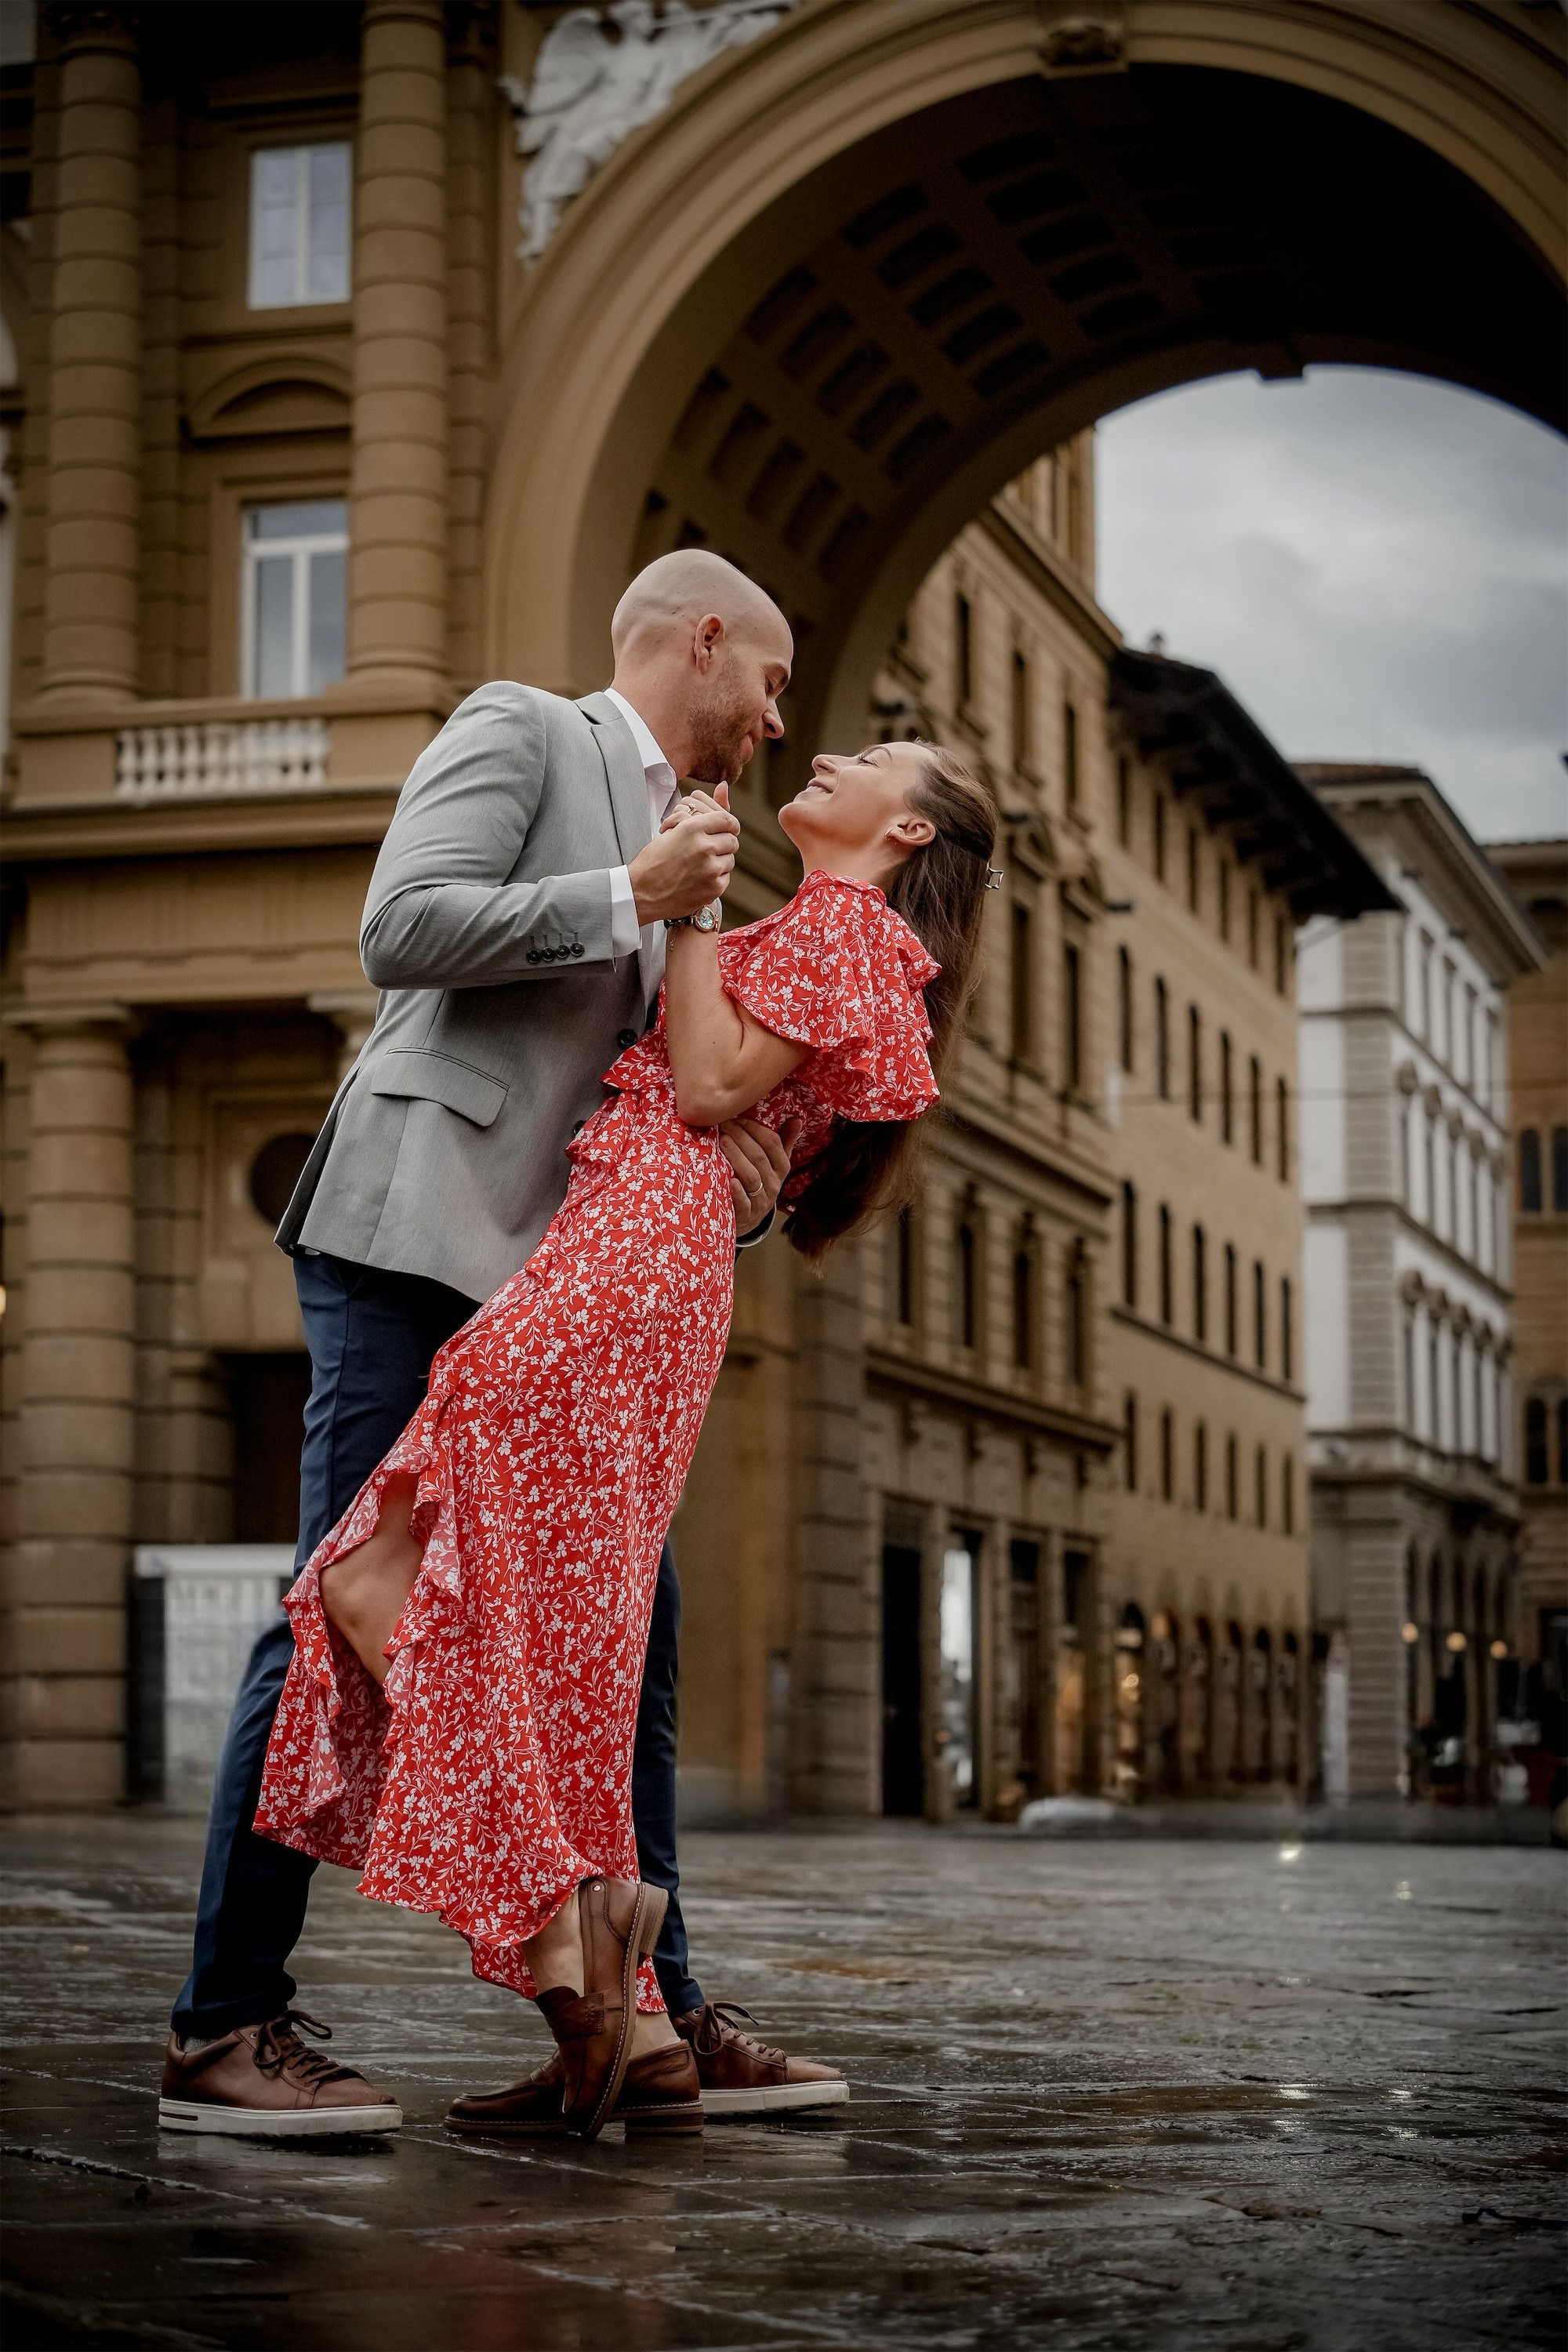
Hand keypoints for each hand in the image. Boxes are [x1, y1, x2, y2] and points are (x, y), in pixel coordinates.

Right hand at [630, 779, 738, 923]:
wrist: (641, 892)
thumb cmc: (653, 860)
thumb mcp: (672, 829)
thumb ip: (701, 811)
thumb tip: (725, 785)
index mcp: (692, 828)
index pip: (727, 819)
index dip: (729, 824)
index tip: (727, 829)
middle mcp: (704, 846)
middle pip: (732, 840)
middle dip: (723, 844)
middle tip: (709, 849)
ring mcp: (710, 869)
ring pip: (730, 859)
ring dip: (720, 860)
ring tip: (701, 865)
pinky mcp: (713, 888)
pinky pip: (725, 878)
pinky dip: (716, 878)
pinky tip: (699, 878)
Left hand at [721, 1115, 799, 1237]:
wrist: (749, 1219)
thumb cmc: (759, 1184)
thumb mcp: (774, 1165)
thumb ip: (784, 1142)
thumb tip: (797, 1119)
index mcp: (781, 1168)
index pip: (773, 1144)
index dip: (756, 1129)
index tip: (738, 1118)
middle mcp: (774, 1183)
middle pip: (759, 1157)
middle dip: (741, 1138)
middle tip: (724, 1125)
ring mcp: (761, 1200)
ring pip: (752, 1176)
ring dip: (737, 1157)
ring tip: (722, 1141)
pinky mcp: (747, 1215)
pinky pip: (744, 1203)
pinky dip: (738, 1192)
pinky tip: (730, 1180)